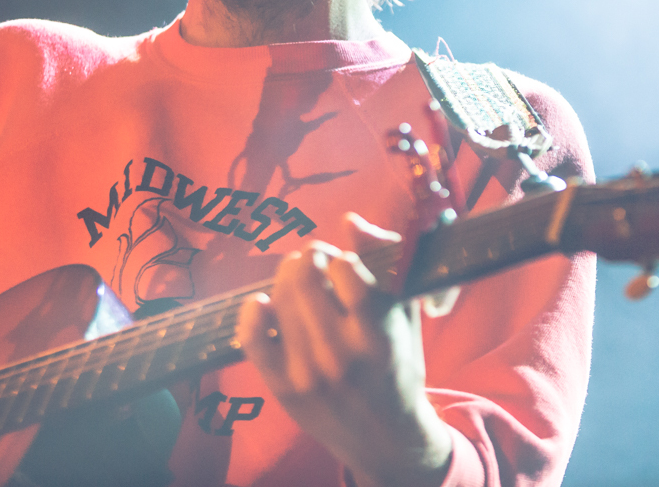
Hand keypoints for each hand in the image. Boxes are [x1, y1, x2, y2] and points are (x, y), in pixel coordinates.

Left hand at [237, 212, 453, 486]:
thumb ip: (385, 264)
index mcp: (378, 334)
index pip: (346, 269)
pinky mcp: (283, 388)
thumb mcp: (404, 315)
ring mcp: (308, 373)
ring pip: (279, 299)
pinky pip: (254, 338)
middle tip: (314, 261)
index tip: (342, 263)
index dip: (341, 257)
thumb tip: (351, 221)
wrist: (385, 437)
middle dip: (308, 258)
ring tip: (298, 279)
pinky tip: (263, 303)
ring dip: (286, 277)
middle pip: (305, 277)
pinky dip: (253, 312)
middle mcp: (341, 355)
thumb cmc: (398, 366)